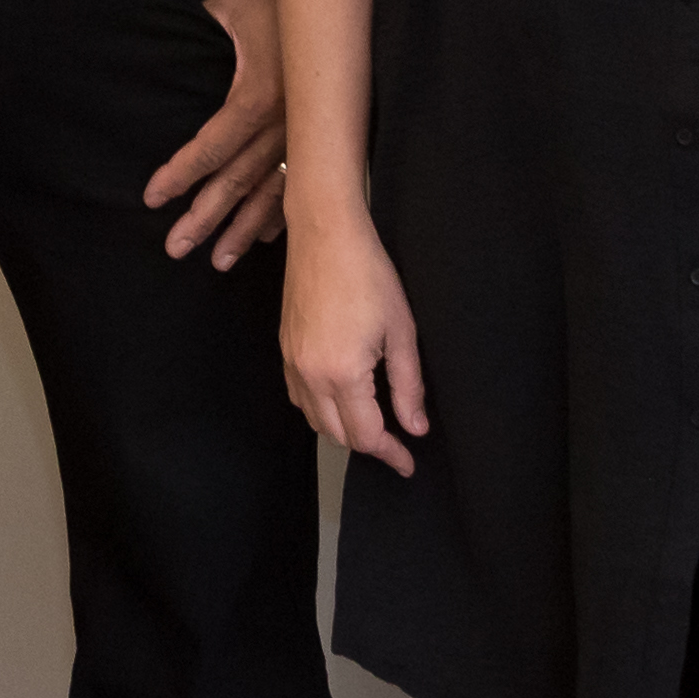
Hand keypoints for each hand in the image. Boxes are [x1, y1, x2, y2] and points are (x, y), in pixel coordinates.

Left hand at [144, 0, 290, 267]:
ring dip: (244, 229)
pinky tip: (267, 238)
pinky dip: (282, 213)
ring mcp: (307, 134)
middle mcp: (283, 126)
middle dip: (205, 219)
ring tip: (219, 260)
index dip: (179, 176)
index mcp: (256, 98)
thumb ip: (200, 32)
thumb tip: (170, 42)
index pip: (210, 149)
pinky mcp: (325, 134)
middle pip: (237, 182)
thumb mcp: (227, 5)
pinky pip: (302, 183)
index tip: (153, 198)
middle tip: (175, 248)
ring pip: (272, 193)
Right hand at [281, 203, 426, 475]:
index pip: (365, 435)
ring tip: (372, 422)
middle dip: (368, 444)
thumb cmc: (369, 275)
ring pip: (313, 419)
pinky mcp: (284, 348)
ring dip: (342, 429)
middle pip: (336, 434)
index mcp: (341, 373)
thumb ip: (408, 386)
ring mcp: (291, 361)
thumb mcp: (401, 331)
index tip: (408, 463)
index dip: (390, 454)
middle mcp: (309, 374)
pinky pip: (298, 396)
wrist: (324, 234)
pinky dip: (320, 409)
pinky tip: (341, 398)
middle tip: (397, 443)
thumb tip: (415, 428)